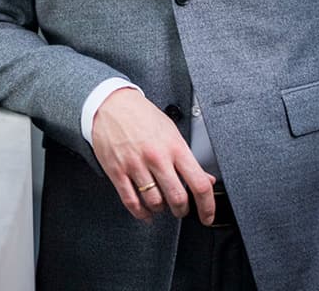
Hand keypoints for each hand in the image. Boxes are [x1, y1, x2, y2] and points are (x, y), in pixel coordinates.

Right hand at [91, 87, 216, 223]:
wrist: (111, 103)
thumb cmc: (142, 115)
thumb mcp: (171, 131)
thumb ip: (187, 157)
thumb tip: (206, 179)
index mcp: (174, 146)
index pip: (198, 183)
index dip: (207, 206)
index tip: (207, 215)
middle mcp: (156, 157)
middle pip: (177, 198)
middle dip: (182, 210)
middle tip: (181, 209)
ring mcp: (136, 165)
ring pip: (155, 203)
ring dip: (161, 209)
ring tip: (161, 204)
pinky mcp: (117, 171)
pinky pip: (131, 201)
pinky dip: (141, 213)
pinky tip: (145, 212)